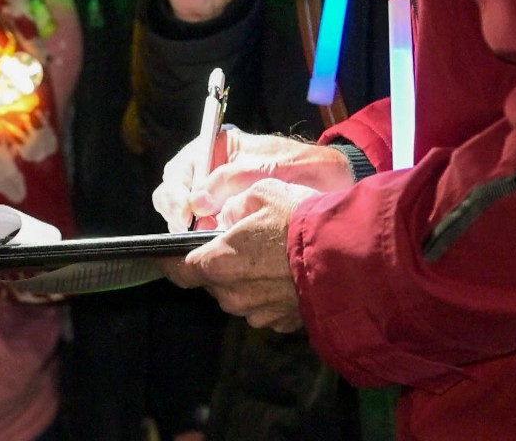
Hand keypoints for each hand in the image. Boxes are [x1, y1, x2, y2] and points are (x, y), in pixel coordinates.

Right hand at [152, 126, 354, 231]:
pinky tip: (222, 245)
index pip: (178, 171)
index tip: (186, 214)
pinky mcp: (229, 221)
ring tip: (211, 237)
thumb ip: (231, 179)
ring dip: (194, 230)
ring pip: (188, 218)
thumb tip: (195, 202)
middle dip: (178, 214)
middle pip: (174, 196)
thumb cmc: (304, 166)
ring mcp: (219, 199)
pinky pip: (209, 233)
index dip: (175, 194)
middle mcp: (211, 174)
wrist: (335, 185)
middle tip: (191, 230)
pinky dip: (210, 240)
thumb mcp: (269, 167)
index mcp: (215, 149)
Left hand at [159, 178, 319, 331]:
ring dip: (246, 279)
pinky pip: (266, 307)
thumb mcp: (262, 193)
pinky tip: (289, 274)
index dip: (170, 261)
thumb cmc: (303, 221)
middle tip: (238, 242)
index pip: (180, 270)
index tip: (165, 254)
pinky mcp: (284, 322)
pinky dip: (270, 292)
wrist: (350, 257)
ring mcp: (260, 313)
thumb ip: (234, 205)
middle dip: (218, 264)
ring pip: (239, 295)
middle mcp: (234, 295)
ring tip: (270, 256)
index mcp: (220, 263)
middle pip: (213, 281)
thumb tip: (225, 216)